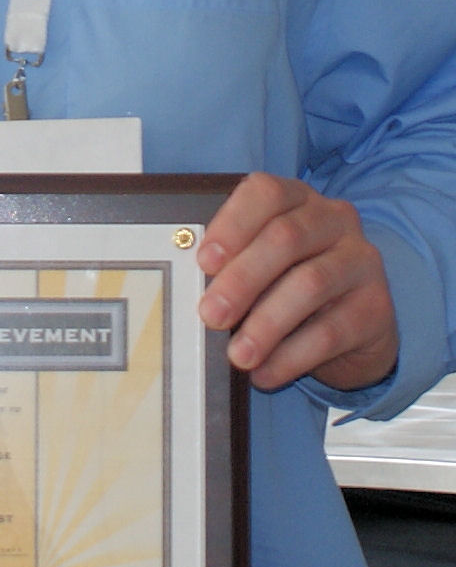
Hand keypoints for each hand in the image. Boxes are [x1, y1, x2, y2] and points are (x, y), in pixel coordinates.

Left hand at [197, 173, 397, 391]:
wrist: (352, 326)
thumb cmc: (287, 282)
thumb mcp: (260, 262)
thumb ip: (230, 262)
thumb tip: (189, 285)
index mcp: (297, 199)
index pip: (266, 193)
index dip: (232, 224)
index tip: (204, 261)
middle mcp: (335, 220)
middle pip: (285, 239)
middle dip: (242, 279)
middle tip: (210, 315)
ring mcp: (361, 262)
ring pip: (310, 285)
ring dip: (265, 323)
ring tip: (237, 355)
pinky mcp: (377, 308)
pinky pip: (331, 331)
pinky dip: (290, 356)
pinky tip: (265, 373)